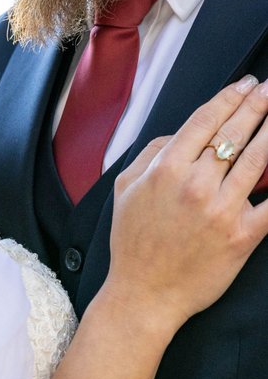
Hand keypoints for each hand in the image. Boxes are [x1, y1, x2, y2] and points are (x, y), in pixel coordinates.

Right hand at [106, 76, 267, 331]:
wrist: (145, 293)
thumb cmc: (132, 241)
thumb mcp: (124, 187)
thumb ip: (150, 152)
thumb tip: (179, 133)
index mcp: (165, 168)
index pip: (205, 120)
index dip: (228, 97)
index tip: (244, 84)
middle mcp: (195, 184)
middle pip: (234, 133)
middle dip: (256, 105)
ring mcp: (221, 210)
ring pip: (257, 160)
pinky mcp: (242, 236)